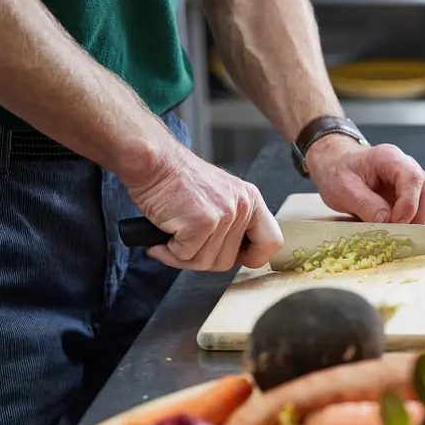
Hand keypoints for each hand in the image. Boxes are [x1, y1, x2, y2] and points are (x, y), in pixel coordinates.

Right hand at [125, 140, 283, 270]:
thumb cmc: (176, 180)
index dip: (252, 257)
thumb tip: (230, 255)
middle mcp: (242, 206)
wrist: (153, 161)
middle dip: (201, 258)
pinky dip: (168, 251)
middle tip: (183, 244)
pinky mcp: (201, 223)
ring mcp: (223, 215)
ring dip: (181, 256)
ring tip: (170, 235)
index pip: (271, 242)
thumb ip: (231, 222)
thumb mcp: (218, 195)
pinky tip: (162, 235)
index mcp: (250, 199)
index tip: (233, 257)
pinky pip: (185, 257)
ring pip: (205, 262)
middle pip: (228, 261)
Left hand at [305, 136, 424, 224]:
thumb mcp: (343, 189)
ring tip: (409, 236)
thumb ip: (366, 205)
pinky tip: (412, 233)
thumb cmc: (339, 174)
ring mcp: (416, 181)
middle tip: (404, 236)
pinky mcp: (417, 196)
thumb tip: (387, 222)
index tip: (396, 224)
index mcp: (390, 158)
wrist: (337, 169)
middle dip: (422, 217)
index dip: (408, 205)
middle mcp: (409, 167)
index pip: (412, 179)